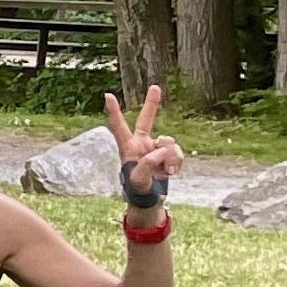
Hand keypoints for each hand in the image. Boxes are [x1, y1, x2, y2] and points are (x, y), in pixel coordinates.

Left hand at [106, 84, 183, 205]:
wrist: (151, 200)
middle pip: (146, 120)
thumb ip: (147, 164)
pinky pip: (178, 152)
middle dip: (152, 104)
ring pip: (169, 142)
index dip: (114, 111)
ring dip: (171, 156)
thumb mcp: (138, 179)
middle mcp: (141, 145)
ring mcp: (155, 148)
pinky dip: (178, 162)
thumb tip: (161, 151)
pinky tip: (172, 173)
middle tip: (155, 87)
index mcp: (127, 148)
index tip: (107, 95)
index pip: (118, 127)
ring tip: (166, 172)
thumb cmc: (138, 190)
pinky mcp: (168, 155)